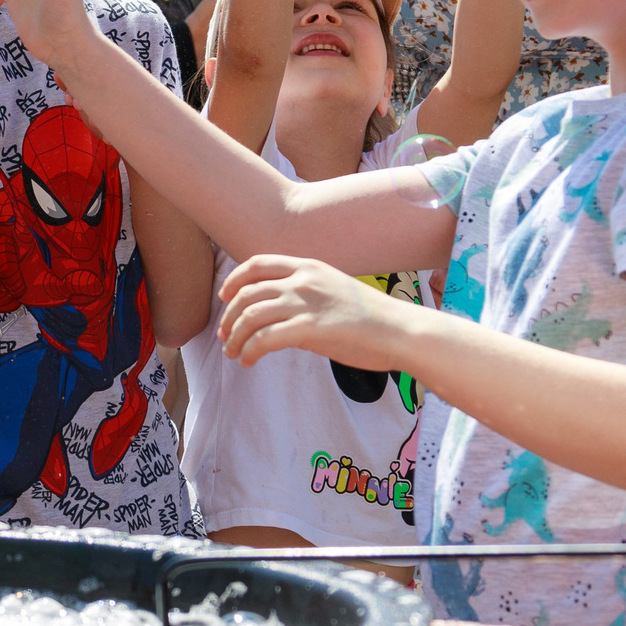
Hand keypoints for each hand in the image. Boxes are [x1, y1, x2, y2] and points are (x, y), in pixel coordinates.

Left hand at [217, 254, 413, 368]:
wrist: (401, 331)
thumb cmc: (372, 317)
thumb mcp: (334, 291)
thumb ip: (305, 297)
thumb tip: (280, 318)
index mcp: (308, 266)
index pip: (257, 264)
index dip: (235, 280)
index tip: (225, 296)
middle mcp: (302, 280)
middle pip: (247, 293)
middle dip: (229, 315)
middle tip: (225, 334)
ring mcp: (305, 303)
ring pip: (250, 316)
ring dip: (235, 337)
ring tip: (233, 353)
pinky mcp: (309, 329)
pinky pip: (264, 339)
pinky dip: (249, 351)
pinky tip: (248, 361)